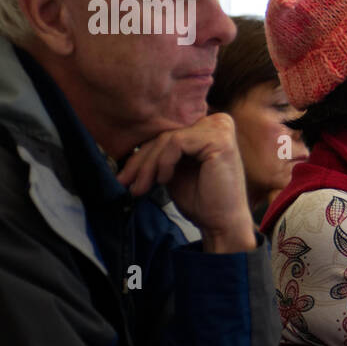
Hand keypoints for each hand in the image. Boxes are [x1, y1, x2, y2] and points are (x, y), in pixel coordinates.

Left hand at [116, 114, 254, 252]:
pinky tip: (165, 180)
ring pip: (167, 138)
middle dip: (141, 162)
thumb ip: (161, 154)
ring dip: (149, 166)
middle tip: (126, 183)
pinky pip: (177, 142)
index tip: (124, 177)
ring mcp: (220, 128)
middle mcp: (217, 122)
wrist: (222, 223)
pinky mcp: (219, 139)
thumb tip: (130, 148)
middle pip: (165, 135)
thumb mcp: (174, 171)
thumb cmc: (203, 200)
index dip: (142, 156)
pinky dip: (165, 162)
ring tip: (142, 187)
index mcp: (208, 128)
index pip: (167, 134)